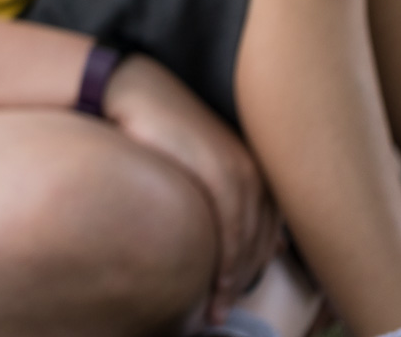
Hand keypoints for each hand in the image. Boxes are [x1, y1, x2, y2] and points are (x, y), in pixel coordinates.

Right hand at [103, 54, 278, 321]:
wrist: (130, 89)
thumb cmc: (155, 125)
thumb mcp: (192, 159)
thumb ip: (218, 191)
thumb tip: (241, 232)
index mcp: (253, 164)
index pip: (270, 229)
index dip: (257, 266)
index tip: (238, 293)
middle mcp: (254, 166)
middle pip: (264, 238)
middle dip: (247, 278)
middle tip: (224, 311)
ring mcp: (240, 166)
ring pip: (251, 237)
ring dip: (237, 277)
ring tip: (217, 306)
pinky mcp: (220, 167)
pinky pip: (232, 224)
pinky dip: (228, 258)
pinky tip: (216, 280)